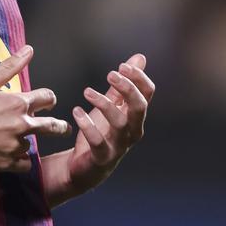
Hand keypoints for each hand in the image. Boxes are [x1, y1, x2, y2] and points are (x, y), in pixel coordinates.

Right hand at [0, 45, 69, 172]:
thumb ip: (10, 66)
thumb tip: (29, 50)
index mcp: (18, 104)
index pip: (47, 98)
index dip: (49, 99)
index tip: (48, 102)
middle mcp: (21, 125)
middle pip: (53, 126)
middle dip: (59, 127)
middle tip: (62, 128)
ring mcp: (15, 146)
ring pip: (31, 144)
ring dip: (25, 141)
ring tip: (9, 139)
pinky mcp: (8, 164)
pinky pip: (25, 164)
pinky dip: (20, 160)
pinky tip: (10, 154)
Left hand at [65, 53, 154, 193]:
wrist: (84, 166)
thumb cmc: (101, 132)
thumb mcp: (112, 105)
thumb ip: (123, 84)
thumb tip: (140, 58)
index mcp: (136, 116)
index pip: (148, 94)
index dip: (138, 78)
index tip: (122, 66)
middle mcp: (133, 131)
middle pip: (139, 107)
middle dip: (127, 88)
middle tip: (110, 74)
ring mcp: (119, 146)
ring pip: (120, 123)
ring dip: (104, 103)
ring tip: (87, 91)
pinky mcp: (102, 157)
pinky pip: (98, 141)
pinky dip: (88, 125)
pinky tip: (77, 112)